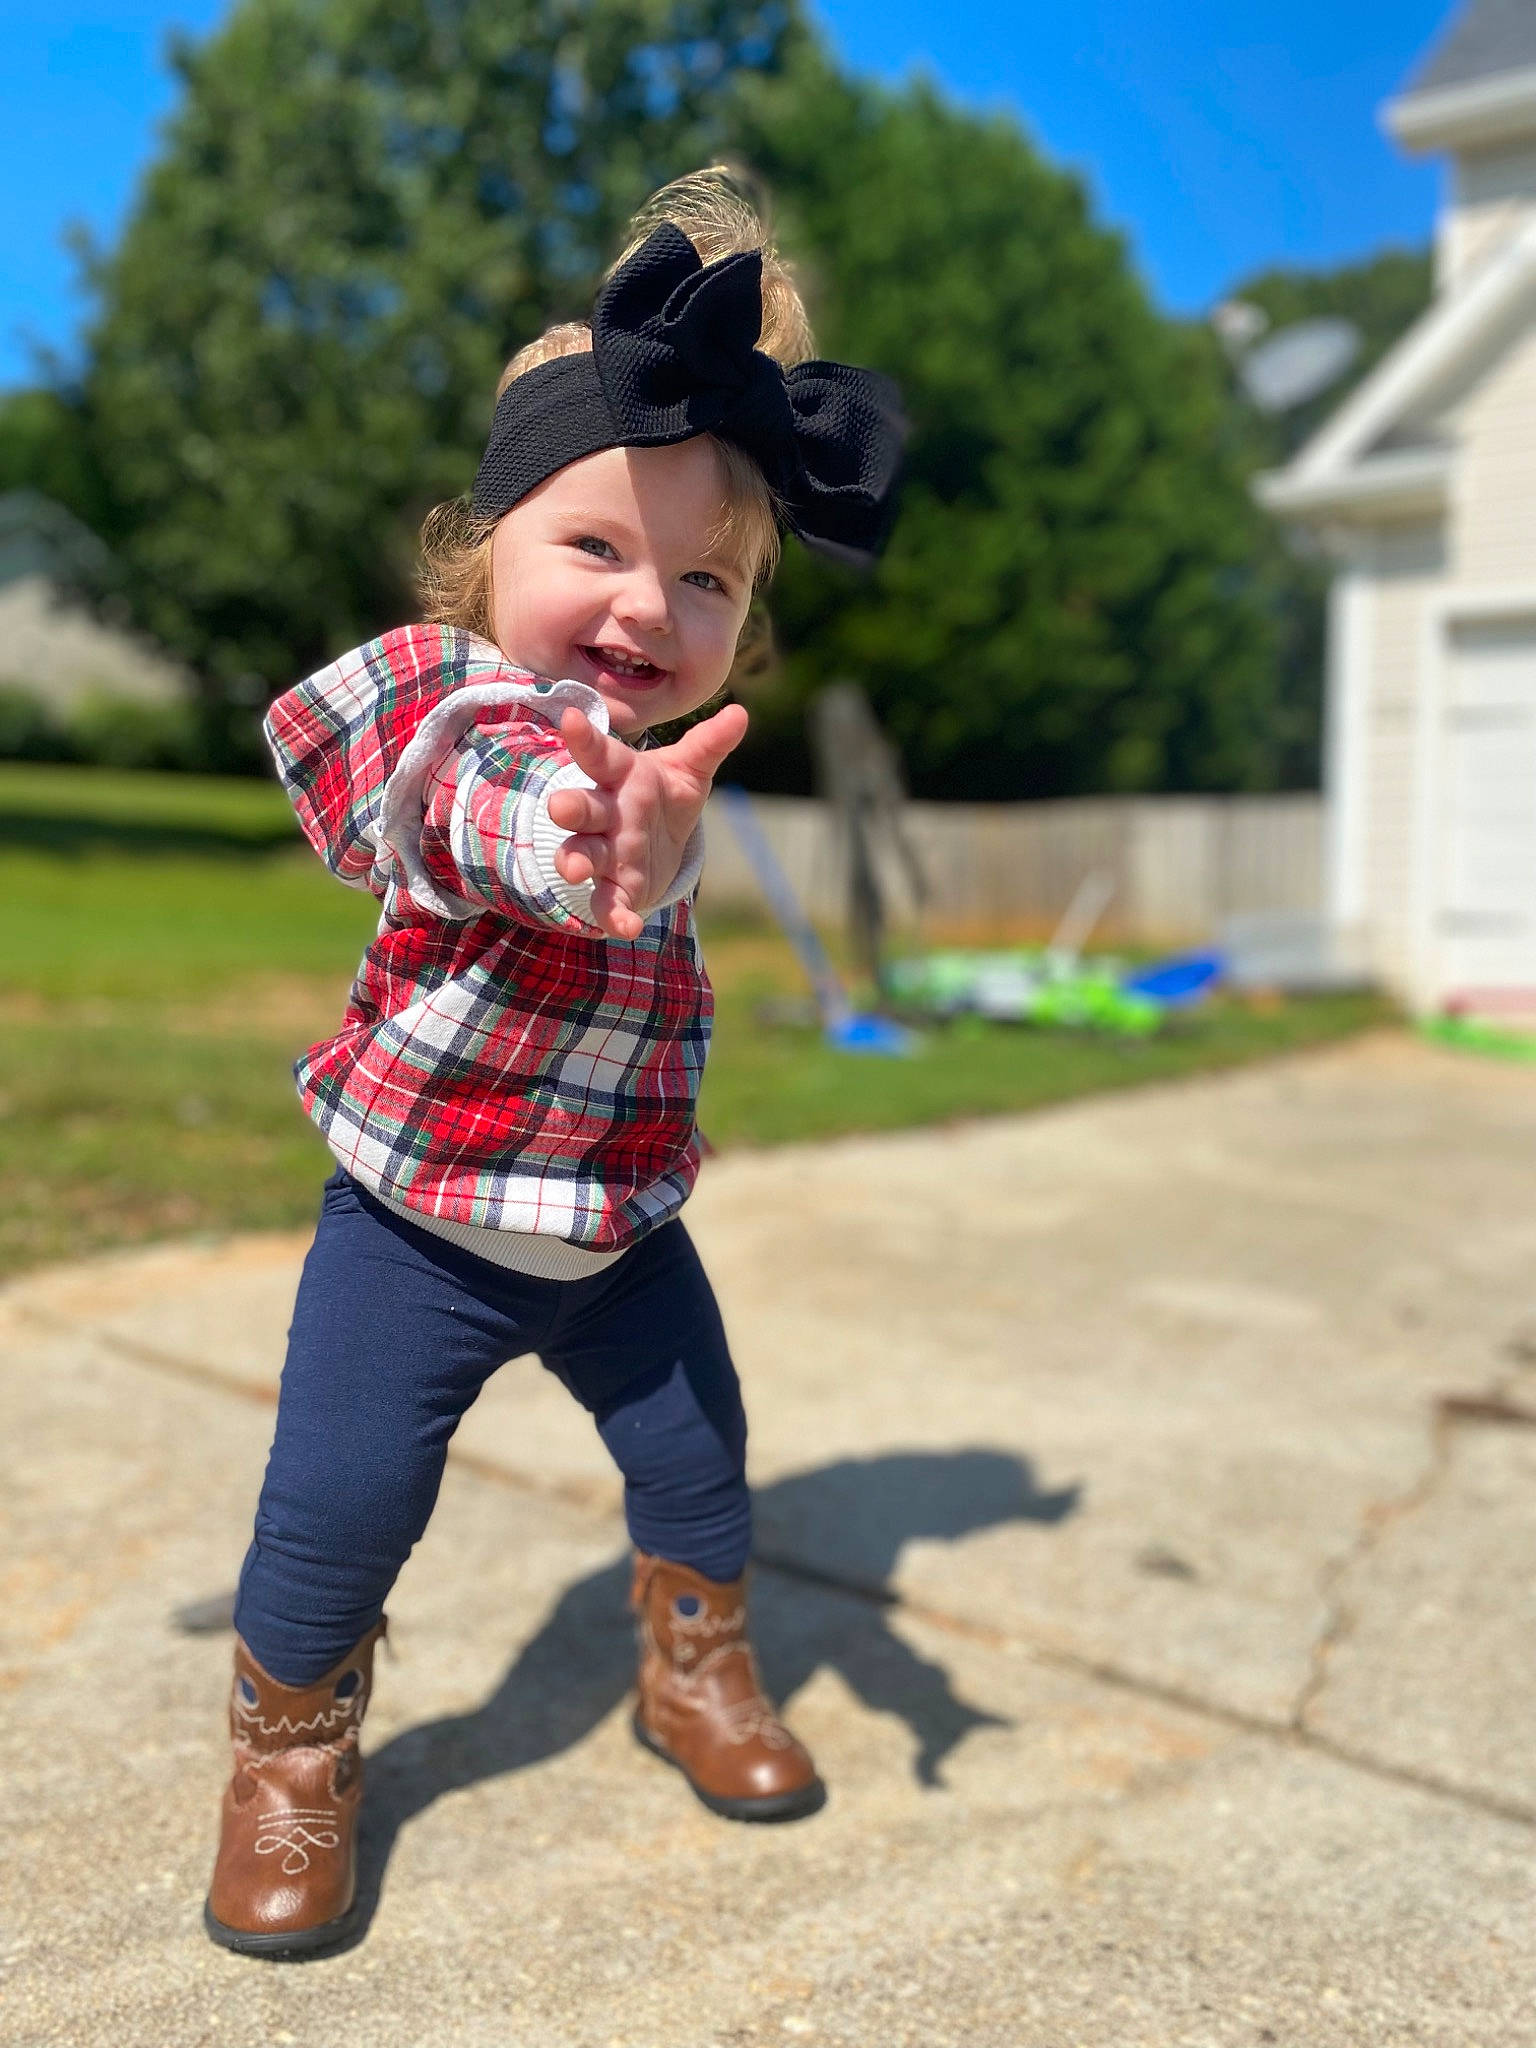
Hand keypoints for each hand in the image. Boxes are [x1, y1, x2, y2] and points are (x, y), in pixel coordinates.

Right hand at [546, 702, 747, 938]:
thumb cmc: (665, 795)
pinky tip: (625, 929)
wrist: (661, 844)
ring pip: (582, 854)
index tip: (573, 717)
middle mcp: (607, 814)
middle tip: (560, 807)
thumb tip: (739, 714)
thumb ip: (709, 745)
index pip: (600, 754)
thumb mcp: (689, 770)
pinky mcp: (617, 888)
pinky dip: (613, 917)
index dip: (586, 738)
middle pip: (583, 808)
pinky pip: (608, 903)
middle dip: (570, 808)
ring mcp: (607, 853)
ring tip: (572, 871)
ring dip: (574, 862)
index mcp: (621, 776)